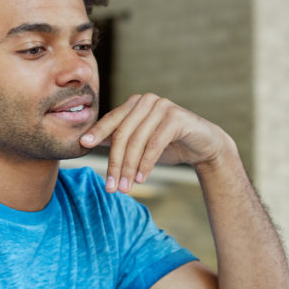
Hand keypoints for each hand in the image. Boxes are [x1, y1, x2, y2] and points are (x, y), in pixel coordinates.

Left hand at [80, 94, 233, 192]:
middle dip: (115, 162)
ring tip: (126, 188)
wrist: (204, 146)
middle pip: (123, 133)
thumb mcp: (140, 142)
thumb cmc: (169, 144)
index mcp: (135, 103)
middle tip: (111, 186)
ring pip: (137, 141)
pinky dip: (146, 163)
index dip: (98, 132)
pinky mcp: (177, 118)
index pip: (112, 120)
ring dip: (129, 168)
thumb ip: (118, 139)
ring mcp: (163, 107)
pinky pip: (155, 143)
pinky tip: (141, 179)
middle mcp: (147, 101)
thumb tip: (88, 142)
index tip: (84, 146)